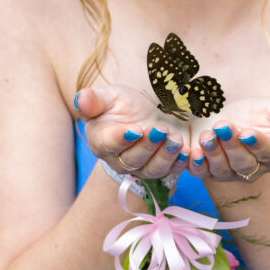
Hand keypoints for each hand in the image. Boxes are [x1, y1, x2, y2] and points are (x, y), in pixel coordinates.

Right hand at [75, 85, 190, 180]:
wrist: (141, 115)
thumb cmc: (120, 106)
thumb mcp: (108, 97)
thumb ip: (94, 100)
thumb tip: (80, 98)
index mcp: (102, 141)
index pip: (109, 144)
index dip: (122, 139)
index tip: (136, 130)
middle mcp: (119, 160)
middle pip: (133, 160)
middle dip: (148, 146)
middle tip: (160, 131)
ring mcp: (141, 167)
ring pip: (152, 169)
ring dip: (165, 156)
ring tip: (176, 140)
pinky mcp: (160, 168)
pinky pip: (171, 171)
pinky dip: (180, 163)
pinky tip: (188, 152)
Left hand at [186, 99, 269, 182]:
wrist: (232, 120)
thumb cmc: (258, 115)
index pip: (267, 151)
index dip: (256, 143)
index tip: (246, 132)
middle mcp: (253, 169)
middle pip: (243, 163)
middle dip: (231, 145)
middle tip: (222, 127)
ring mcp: (230, 173)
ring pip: (222, 169)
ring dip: (212, 153)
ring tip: (206, 136)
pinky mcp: (209, 172)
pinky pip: (202, 172)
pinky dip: (196, 165)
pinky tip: (191, 152)